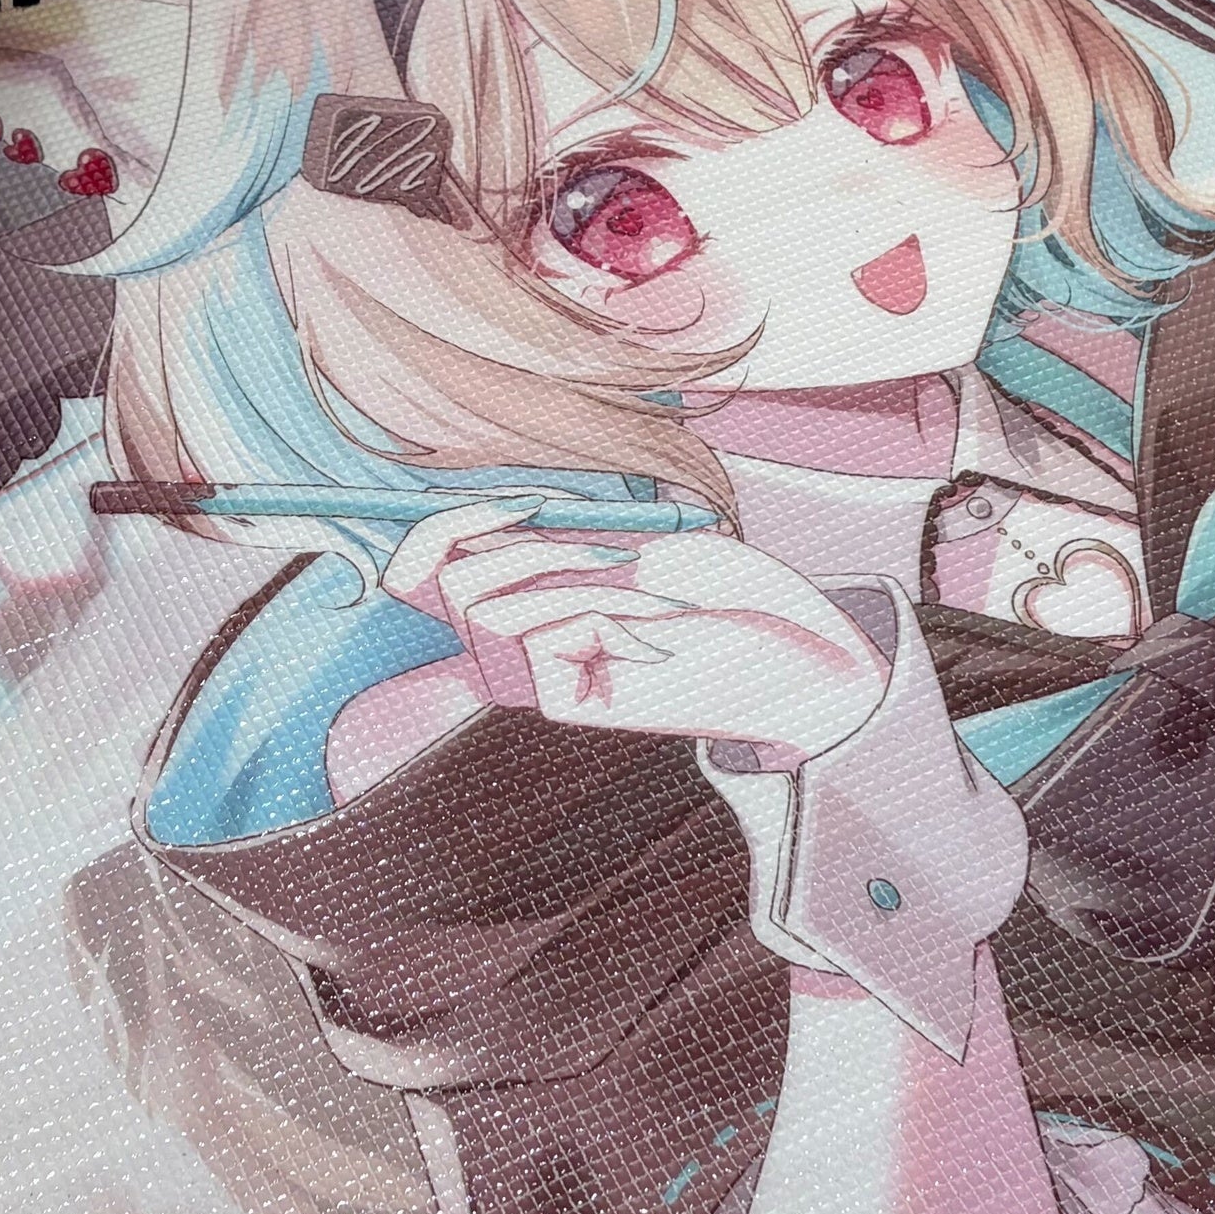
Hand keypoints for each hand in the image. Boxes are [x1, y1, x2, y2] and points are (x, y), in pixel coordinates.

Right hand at [382, 500, 888, 763]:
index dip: (441, 529)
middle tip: (621, 562)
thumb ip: (543, 539)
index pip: (419, 569)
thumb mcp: (629, 541)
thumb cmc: (727, 593)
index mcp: (524, 592)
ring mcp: (534, 679)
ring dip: (574, 581)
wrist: (796, 651)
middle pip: (448, 585)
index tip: (525, 506)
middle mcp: (515, 643)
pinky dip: (604, 618)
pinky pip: (538, 635)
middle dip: (538, 549)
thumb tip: (470, 529)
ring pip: (483, 610)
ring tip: (643, 601)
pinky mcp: (559, 707)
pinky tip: (654, 643)